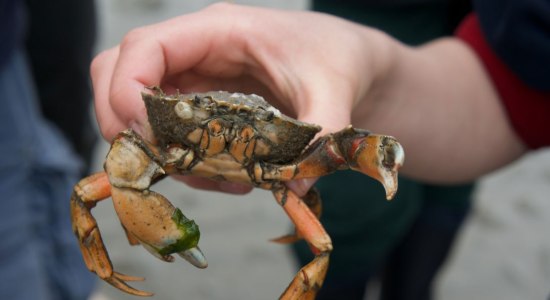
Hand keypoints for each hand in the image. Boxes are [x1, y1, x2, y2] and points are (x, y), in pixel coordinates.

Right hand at [91, 3, 391, 194]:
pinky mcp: (204, 105)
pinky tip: (230, 175)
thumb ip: (319, 135)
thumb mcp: (334, 89)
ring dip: (163, 152)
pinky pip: (171, 133)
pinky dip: (187, 161)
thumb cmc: (338, 58)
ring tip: (217, 175)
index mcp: (220, 31)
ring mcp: (196, 80)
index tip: (146, 136)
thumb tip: (295, 187)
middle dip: (124, 122)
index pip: (144, 47)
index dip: (127, 90)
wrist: (350, 66)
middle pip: (119, 73)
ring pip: (139, 109)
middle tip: (156, 161)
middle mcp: (197, 53)